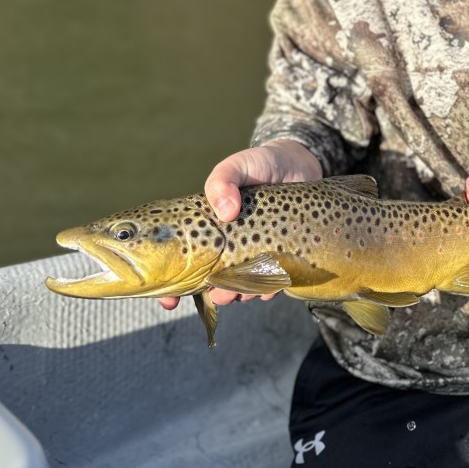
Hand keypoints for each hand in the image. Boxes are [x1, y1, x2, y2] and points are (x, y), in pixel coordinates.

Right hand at [159, 139, 321, 310]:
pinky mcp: (278, 257)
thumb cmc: (259, 165)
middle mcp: (226, 246)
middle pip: (209, 282)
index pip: (180, 263)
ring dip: (237, 294)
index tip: (169, 302)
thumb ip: (223, 182)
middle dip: (211, 294)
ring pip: (238, 287)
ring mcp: (251, 253)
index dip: (171, 287)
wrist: (299, 165)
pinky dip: (266, 289)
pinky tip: (268, 288)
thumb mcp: (236, 166)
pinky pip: (269, 282)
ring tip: (240, 292)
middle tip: (219, 293)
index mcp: (206, 229)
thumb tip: (226, 211)